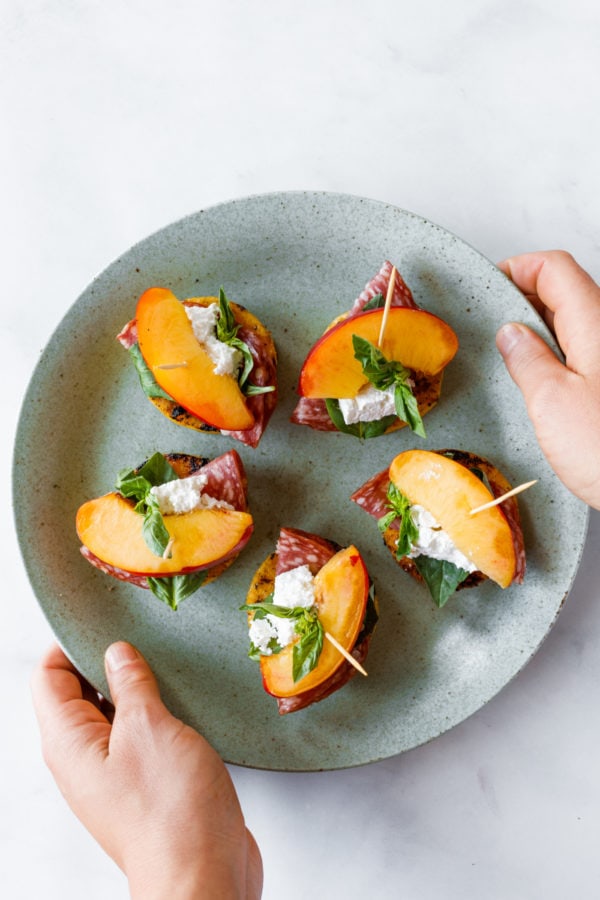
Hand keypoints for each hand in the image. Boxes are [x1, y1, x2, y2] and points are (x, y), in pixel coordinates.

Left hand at [31, 642, 262, 898]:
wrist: (202, 872)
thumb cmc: (169, 809)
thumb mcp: (149, 726)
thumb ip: (130, 683)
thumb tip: (117, 654)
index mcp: (68, 743)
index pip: (48, 678)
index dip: (69, 644)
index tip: (102, 621)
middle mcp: (83, 759)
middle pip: (77, 694)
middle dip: (103, 662)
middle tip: (138, 636)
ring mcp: (113, 773)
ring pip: (112, 714)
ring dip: (134, 688)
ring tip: (163, 662)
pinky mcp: (144, 783)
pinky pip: (138, 735)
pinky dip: (154, 713)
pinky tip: (181, 700)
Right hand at [496, 250, 599, 509]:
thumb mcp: (551, 402)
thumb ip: (527, 360)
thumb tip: (510, 334)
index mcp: (595, 323)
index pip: (554, 267)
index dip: (517, 268)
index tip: (488, 288)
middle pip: (566, 289)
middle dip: (525, 297)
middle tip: (492, 323)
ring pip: (576, 322)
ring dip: (541, 330)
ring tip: (511, 356)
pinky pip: (585, 352)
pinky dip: (558, 355)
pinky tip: (540, 383)